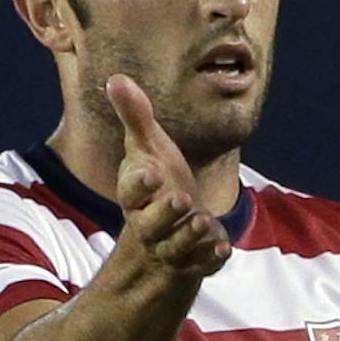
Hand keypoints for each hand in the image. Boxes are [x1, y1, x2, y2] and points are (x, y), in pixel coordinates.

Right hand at [106, 75, 232, 277]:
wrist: (169, 230)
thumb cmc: (158, 182)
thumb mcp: (148, 148)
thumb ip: (135, 117)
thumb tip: (116, 78)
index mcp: (136, 195)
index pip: (131, 190)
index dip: (140, 184)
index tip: (152, 173)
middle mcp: (150, 223)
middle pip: (151, 223)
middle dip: (165, 213)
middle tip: (181, 199)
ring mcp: (172, 245)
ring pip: (176, 245)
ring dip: (189, 234)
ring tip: (203, 220)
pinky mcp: (195, 259)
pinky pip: (202, 262)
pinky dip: (211, 256)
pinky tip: (223, 246)